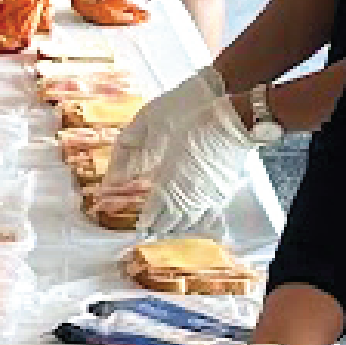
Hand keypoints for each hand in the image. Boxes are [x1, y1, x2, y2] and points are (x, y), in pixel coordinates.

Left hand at [109, 68, 259, 236]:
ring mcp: (210, 194)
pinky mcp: (226, 189)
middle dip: (162, 227)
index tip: (141, 226)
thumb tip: (113, 179)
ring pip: (193, 221)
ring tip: (172, 230)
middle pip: (174, 221)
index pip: (155, 211)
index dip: (147, 221)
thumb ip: (132, 151)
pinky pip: (213, 215)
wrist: (232, 113)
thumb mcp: (152, 124)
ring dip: (181, 228)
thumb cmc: (190, 113)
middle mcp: (189, 194)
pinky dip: (205, 224)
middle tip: (153, 231)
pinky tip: (202, 226)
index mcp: (169, 179)